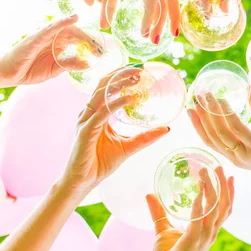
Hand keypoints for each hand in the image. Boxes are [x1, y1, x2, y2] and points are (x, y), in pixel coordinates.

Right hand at [0, 14, 100, 85]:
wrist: (9, 74)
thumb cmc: (30, 70)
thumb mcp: (55, 69)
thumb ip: (69, 65)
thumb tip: (87, 64)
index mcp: (57, 42)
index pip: (76, 38)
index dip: (89, 42)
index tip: (100, 51)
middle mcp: (52, 36)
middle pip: (74, 32)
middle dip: (88, 39)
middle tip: (99, 48)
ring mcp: (43, 34)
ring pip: (64, 27)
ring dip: (80, 31)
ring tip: (91, 38)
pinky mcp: (35, 36)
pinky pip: (50, 27)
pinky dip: (62, 22)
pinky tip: (73, 18)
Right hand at [58, 68, 169, 196]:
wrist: (84, 181)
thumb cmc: (101, 163)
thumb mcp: (129, 147)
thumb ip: (145, 137)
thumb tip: (166, 129)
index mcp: (97, 113)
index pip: (108, 87)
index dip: (121, 76)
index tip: (140, 70)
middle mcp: (90, 114)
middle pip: (102, 85)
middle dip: (120, 74)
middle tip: (139, 69)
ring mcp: (86, 121)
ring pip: (100, 95)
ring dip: (118, 84)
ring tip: (135, 78)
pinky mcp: (85, 132)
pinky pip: (101, 114)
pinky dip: (115, 104)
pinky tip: (129, 98)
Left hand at [144, 167, 233, 250]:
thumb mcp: (163, 230)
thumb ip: (158, 213)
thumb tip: (148, 194)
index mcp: (207, 230)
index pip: (225, 209)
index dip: (229, 193)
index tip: (230, 176)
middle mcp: (210, 233)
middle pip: (224, 206)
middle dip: (223, 185)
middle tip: (218, 167)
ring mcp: (204, 237)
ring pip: (215, 209)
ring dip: (213, 189)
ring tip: (208, 172)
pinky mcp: (193, 241)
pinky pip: (200, 220)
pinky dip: (200, 204)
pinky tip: (198, 191)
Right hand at [187, 84, 250, 181]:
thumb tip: (250, 84)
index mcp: (235, 155)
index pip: (210, 141)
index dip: (199, 125)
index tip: (191, 109)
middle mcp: (236, 157)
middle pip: (211, 136)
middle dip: (201, 116)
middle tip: (196, 97)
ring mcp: (245, 154)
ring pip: (220, 132)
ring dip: (211, 113)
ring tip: (207, 95)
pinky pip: (237, 128)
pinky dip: (227, 114)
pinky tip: (223, 101)